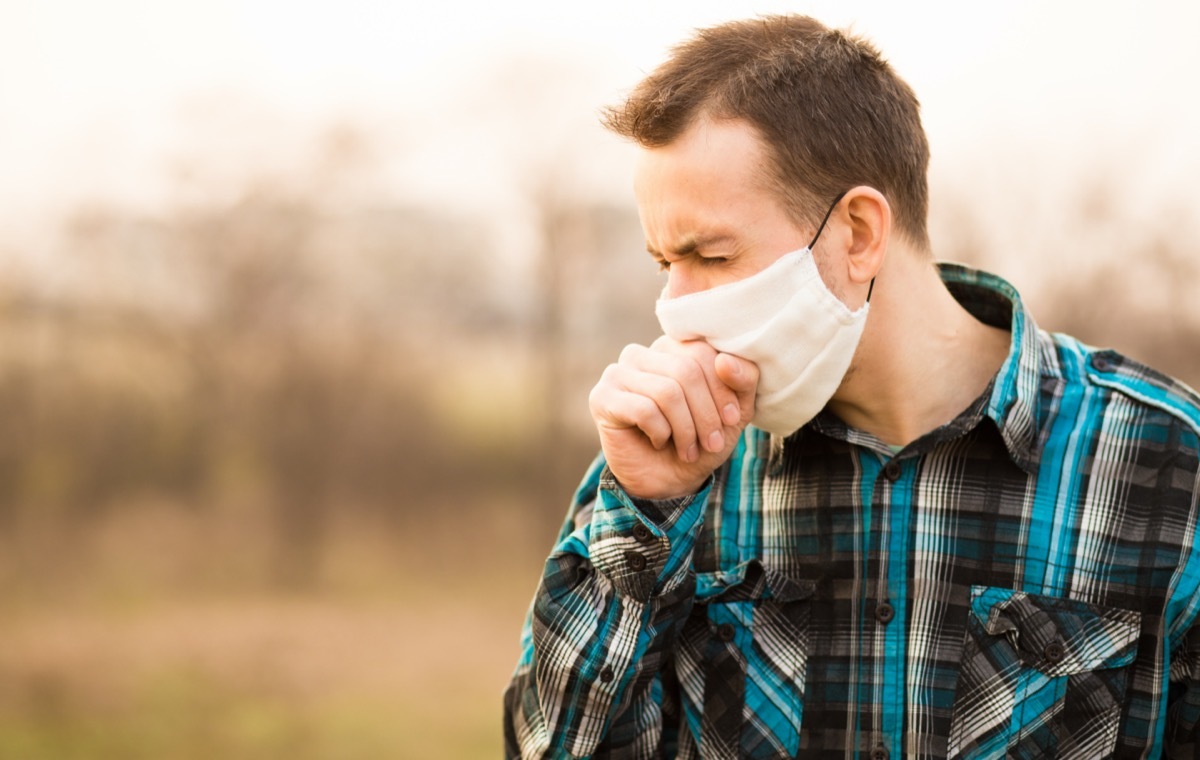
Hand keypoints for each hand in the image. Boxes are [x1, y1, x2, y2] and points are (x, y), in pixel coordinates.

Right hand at [587, 336, 758, 499]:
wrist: (668, 481)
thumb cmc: (701, 440)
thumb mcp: (734, 412)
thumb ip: (742, 380)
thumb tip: (725, 360)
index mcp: (672, 348)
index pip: (703, 353)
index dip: (723, 389)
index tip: (732, 420)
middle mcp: (642, 353)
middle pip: (686, 371)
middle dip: (706, 414)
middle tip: (712, 443)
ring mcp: (617, 373)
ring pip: (667, 391)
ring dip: (686, 429)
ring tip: (689, 449)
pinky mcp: (602, 397)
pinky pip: (643, 409)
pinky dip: (660, 433)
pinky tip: (658, 441)